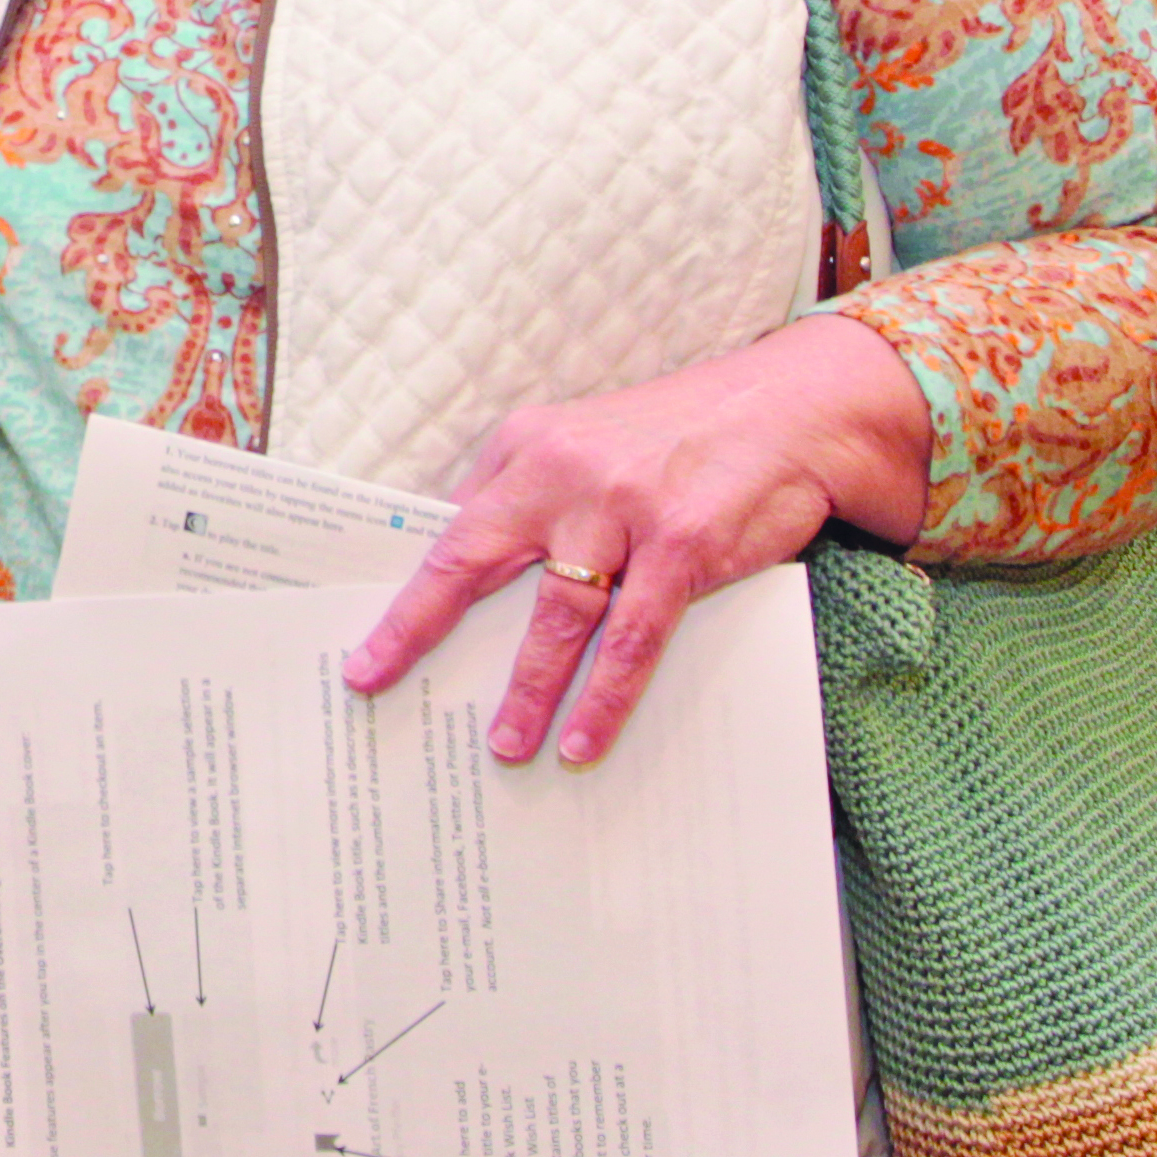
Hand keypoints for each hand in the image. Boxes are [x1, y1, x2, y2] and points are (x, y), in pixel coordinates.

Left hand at [341, 314, 930, 765]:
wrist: (789, 411)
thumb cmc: (678, 440)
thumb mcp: (584, 443)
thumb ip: (529, 498)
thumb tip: (465, 575)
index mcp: (525, 447)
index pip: (448, 528)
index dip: (405, 591)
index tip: (367, 645)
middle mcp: (562, 472)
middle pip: (471, 559)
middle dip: (417, 626)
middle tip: (377, 681)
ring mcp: (621, 508)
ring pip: (557, 616)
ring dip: (528, 689)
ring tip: (506, 745)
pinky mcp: (681, 543)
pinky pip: (633, 638)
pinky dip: (605, 696)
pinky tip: (585, 738)